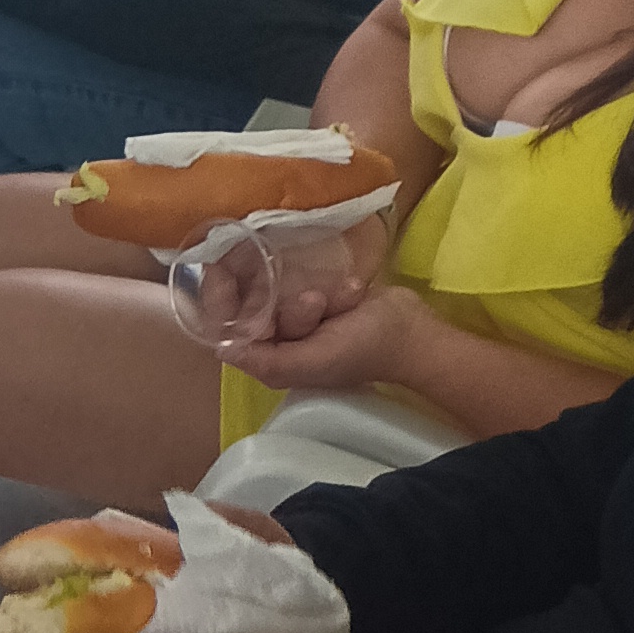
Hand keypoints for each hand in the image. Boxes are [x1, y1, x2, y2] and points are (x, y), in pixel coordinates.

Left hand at [237, 271, 422, 392]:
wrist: (413, 332)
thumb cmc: (365, 350)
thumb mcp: (313, 361)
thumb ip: (268, 360)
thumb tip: (222, 348)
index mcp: (272, 359)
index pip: (228, 328)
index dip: (220, 301)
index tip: (222, 270)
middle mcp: (281, 338)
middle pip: (254, 304)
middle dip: (284, 300)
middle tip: (315, 302)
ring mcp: (303, 316)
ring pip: (284, 289)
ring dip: (315, 293)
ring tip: (342, 303)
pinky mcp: (325, 297)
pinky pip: (312, 280)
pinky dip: (334, 287)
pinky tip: (354, 296)